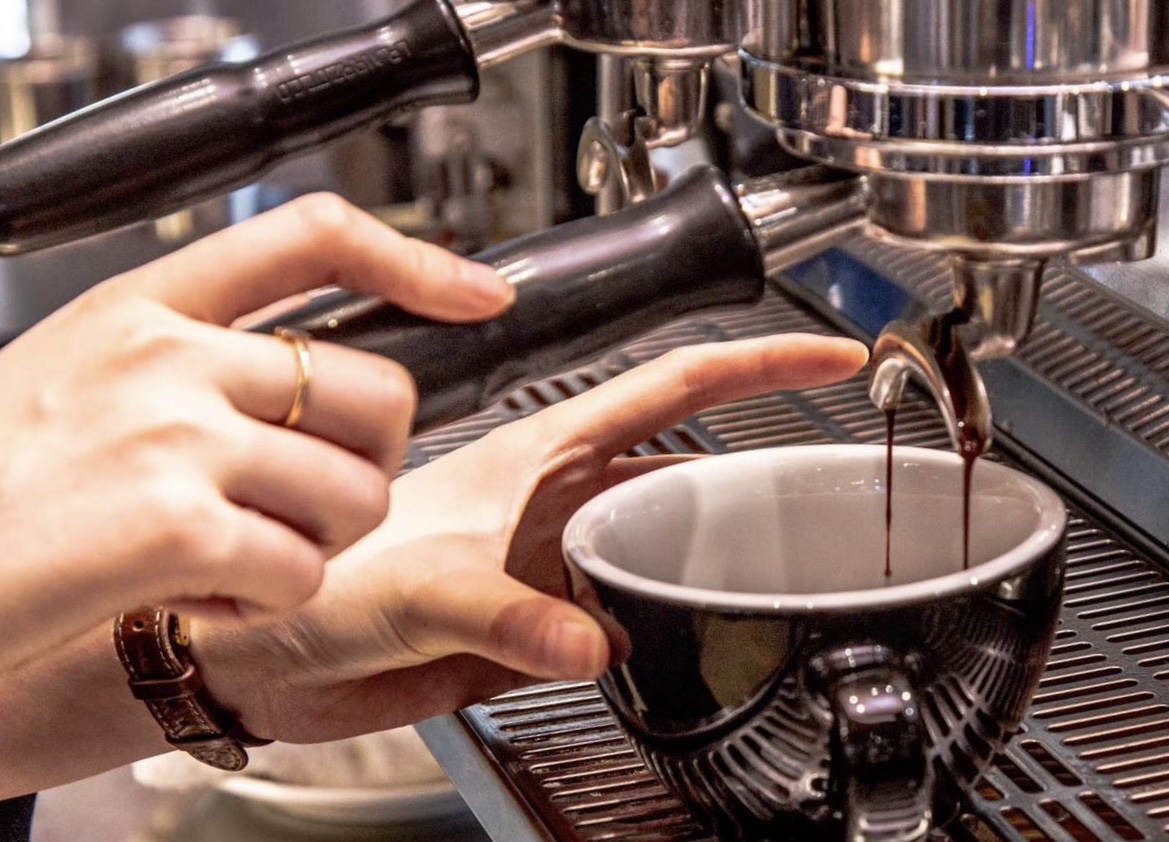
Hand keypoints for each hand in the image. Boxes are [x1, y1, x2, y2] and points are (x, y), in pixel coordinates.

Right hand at [0, 194, 512, 670]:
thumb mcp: (82, 370)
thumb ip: (194, 357)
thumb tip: (313, 375)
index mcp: (149, 305)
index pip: (313, 235)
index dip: (416, 259)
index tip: (481, 291)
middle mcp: (170, 356)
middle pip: (377, 393)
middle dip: (369, 464)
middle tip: (311, 503)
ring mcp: (174, 435)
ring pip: (355, 491)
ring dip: (320, 542)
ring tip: (243, 554)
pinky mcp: (175, 526)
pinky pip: (303, 571)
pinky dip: (270, 603)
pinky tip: (207, 596)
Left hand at [192, 333, 868, 742]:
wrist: (270, 651)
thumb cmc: (312, 578)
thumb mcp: (413, 582)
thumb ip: (505, 611)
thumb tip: (592, 637)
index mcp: (539, 455)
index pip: (669, 386)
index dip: (752, 360)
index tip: (821, 350)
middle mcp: (559, 501)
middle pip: (688, 462)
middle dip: (759, 460)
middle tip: (824, 481)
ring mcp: (555, 562)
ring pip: (664, 543)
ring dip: (712, 553)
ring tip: (771, 566)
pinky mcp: (543, 623)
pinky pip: (628, 617)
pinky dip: (660, 630)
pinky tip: (680, 645)